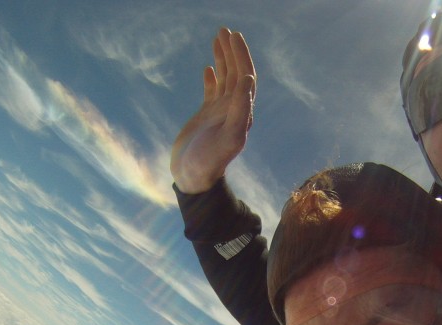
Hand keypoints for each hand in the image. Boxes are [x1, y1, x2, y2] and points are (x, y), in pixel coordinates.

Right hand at [170, 28, 255, 192]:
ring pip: (225, 80)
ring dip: (223, 59)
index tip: (234, 37)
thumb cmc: (209, 161)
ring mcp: (219, 113)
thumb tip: (249, 80)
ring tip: (218, 38)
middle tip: (225, 31)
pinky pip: (211, 92)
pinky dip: (211, 78)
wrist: (192, 178)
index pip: (246, 79)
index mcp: (242, 114)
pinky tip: (208, 68)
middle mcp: (233, 111)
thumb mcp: (228, 138)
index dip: (241, 57)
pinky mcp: (206, 117)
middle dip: (233, 52)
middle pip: (237, 75)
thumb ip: (240, 111)